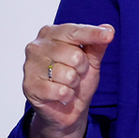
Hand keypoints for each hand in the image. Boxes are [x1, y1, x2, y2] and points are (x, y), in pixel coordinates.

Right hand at [21, 23, 113, 137]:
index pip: (75, 31)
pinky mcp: (29, 87)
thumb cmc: (77, 78)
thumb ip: (97, 44)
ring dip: (74, 83)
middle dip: (82, 68)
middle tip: (75, 73)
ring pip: (68, 75)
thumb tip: (108, 29)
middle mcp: (37, 46)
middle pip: (75, 55)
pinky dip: (67, 95)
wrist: (66, 108)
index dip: (93, 34)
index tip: (109, 35)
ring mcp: (30, 66)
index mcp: (51, 33)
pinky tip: (60, 94)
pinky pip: (61, 91)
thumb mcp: (91, 59)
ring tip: (66, 84)